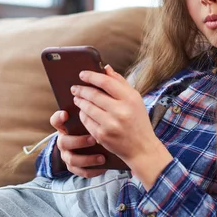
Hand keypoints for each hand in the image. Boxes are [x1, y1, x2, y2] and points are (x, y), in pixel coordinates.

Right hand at [49, 110, 107, 177]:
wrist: (88, 148)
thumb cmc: (88, 130)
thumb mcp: (86, 123)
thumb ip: (88, 117)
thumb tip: (100, 109)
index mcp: (64, 128)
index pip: (56, 121)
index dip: (59, 118)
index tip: (66, 114)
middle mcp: (63, 141)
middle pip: (64, 142)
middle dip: (78, 141)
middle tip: (93, 140)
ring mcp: (66, 155)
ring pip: (72, 159)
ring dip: (87, 159)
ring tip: (102, 158)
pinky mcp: (73, 167)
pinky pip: (81, 171)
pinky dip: (92, 170)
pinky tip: (103, 167)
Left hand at [73, 65, 173, 189]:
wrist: (142, 148)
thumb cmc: (138, 121)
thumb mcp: (135, 99)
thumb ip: (120, 82)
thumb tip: (106, 68)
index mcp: (130, 99)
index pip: (106, 82)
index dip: (91, 76)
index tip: (82, 74)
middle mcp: (120, 111)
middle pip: (93, 94)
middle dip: (81, 90)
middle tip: (75, 88)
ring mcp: (110, 124)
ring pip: (87, 107)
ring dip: (80, 101)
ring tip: (77, 98)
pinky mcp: (102, 135)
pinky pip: (86, 120)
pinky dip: (83, 114)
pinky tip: (83, 111)